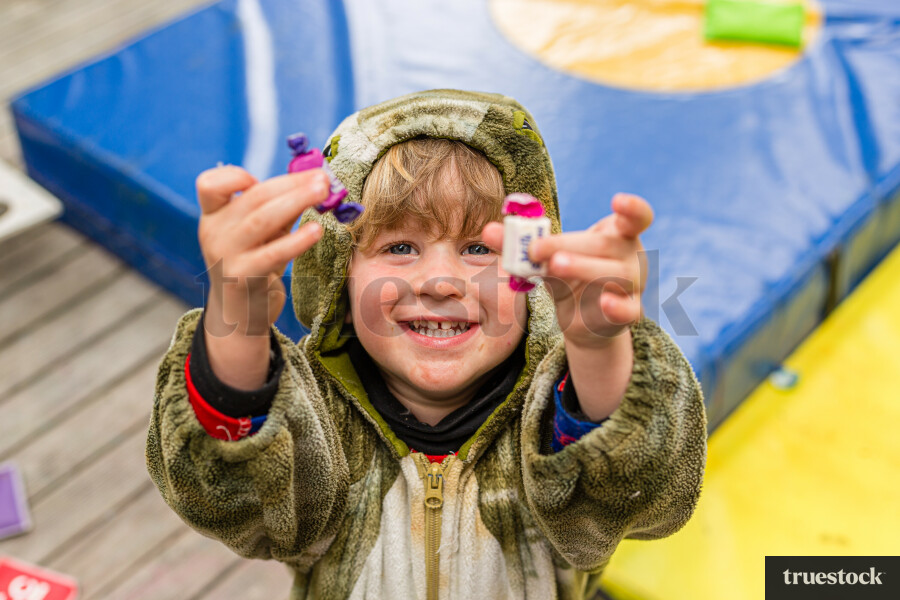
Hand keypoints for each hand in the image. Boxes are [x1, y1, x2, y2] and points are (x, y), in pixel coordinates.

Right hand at [196, 165, 328, 336]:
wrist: (240, 316)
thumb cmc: (254, 265)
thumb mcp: (261, 234)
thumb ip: (278, 209)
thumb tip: (314, 182)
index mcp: (213, 216)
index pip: (209, 185)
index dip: (235, 176)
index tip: (265, 179)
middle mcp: (213, 233)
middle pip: (252, 197)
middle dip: (290, 184)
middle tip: (322, 178)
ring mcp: (225, 255)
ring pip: (261, 220)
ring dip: (296, 201)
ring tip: (323, 193)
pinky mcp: (243, 277)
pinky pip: (273, 253)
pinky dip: (296, 240)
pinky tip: (318, 230)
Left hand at [483, 193, 651, 347]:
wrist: (582, 318)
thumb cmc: (568, 276)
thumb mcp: (544, 259)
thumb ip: (520, 244)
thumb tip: (488, 230)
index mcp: (616, 234)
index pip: (638, 217)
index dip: (632, 208)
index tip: (617, 201)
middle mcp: (630, 256)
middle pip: (607, 246)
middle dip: (570, 245)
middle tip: (536, 248)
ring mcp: (633, 285)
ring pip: (616, 275)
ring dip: (585, 268)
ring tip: (555, 266)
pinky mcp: (628, 312)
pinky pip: (629, 310)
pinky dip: (619, 306)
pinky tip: (604, 302)